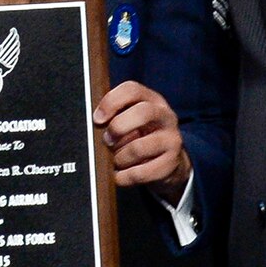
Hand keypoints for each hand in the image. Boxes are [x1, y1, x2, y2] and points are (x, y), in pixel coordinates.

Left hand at [93, 81, 191, 201]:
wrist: (170, 162)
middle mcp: (165, 116)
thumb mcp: (131, 120)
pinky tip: (120, 175)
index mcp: (152, 100)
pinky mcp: (172, 163)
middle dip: (118, 128)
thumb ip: (115, 116)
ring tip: (115, 160)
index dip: (111, 102)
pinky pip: (140, 173)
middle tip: (106, 141)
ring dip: (119, 158)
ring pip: (138, 148)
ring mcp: (172, 140)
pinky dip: (124, 176)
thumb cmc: (142, 137)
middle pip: (142, 113)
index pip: (132, 89)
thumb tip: (93, 123)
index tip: (97, 118)